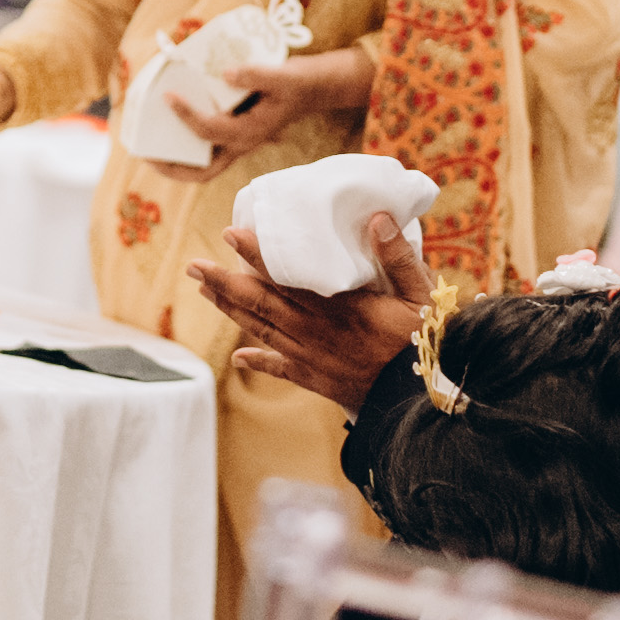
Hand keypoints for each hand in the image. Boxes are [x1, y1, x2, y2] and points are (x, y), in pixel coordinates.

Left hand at [166, 43, 375, 157]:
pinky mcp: (236, 133)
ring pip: (204, 167)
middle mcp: (242, 144)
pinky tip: (169, 124)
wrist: (313, 88)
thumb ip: (255, 75)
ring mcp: (238, 143)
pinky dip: (187, 144)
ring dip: (176, 163)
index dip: (186, 115)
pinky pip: (207, 148)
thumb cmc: (297, 82)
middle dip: (172, 168)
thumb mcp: (282, 75)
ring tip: (148, 148)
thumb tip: (225, 73)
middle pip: (203, 172)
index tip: (167, 96)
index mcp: (250, 133)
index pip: (210, 130)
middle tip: (145, 155)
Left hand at [184, 208, 434, 414]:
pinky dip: (258, 361)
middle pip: (260, 302)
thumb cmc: (424, 343)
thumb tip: (378, 217)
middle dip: (224, 282)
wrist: (420, 401)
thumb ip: (398, 256)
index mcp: (338, 306)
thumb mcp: (421, 294)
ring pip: (261, 330)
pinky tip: (240, 357)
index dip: (257, 254)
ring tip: (206, 291)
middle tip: (195, 266)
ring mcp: (310, 357)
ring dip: (230, 310)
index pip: (287, 276)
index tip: (230, 235)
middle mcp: (315, 330)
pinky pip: (278, 367)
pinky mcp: (314, 379)